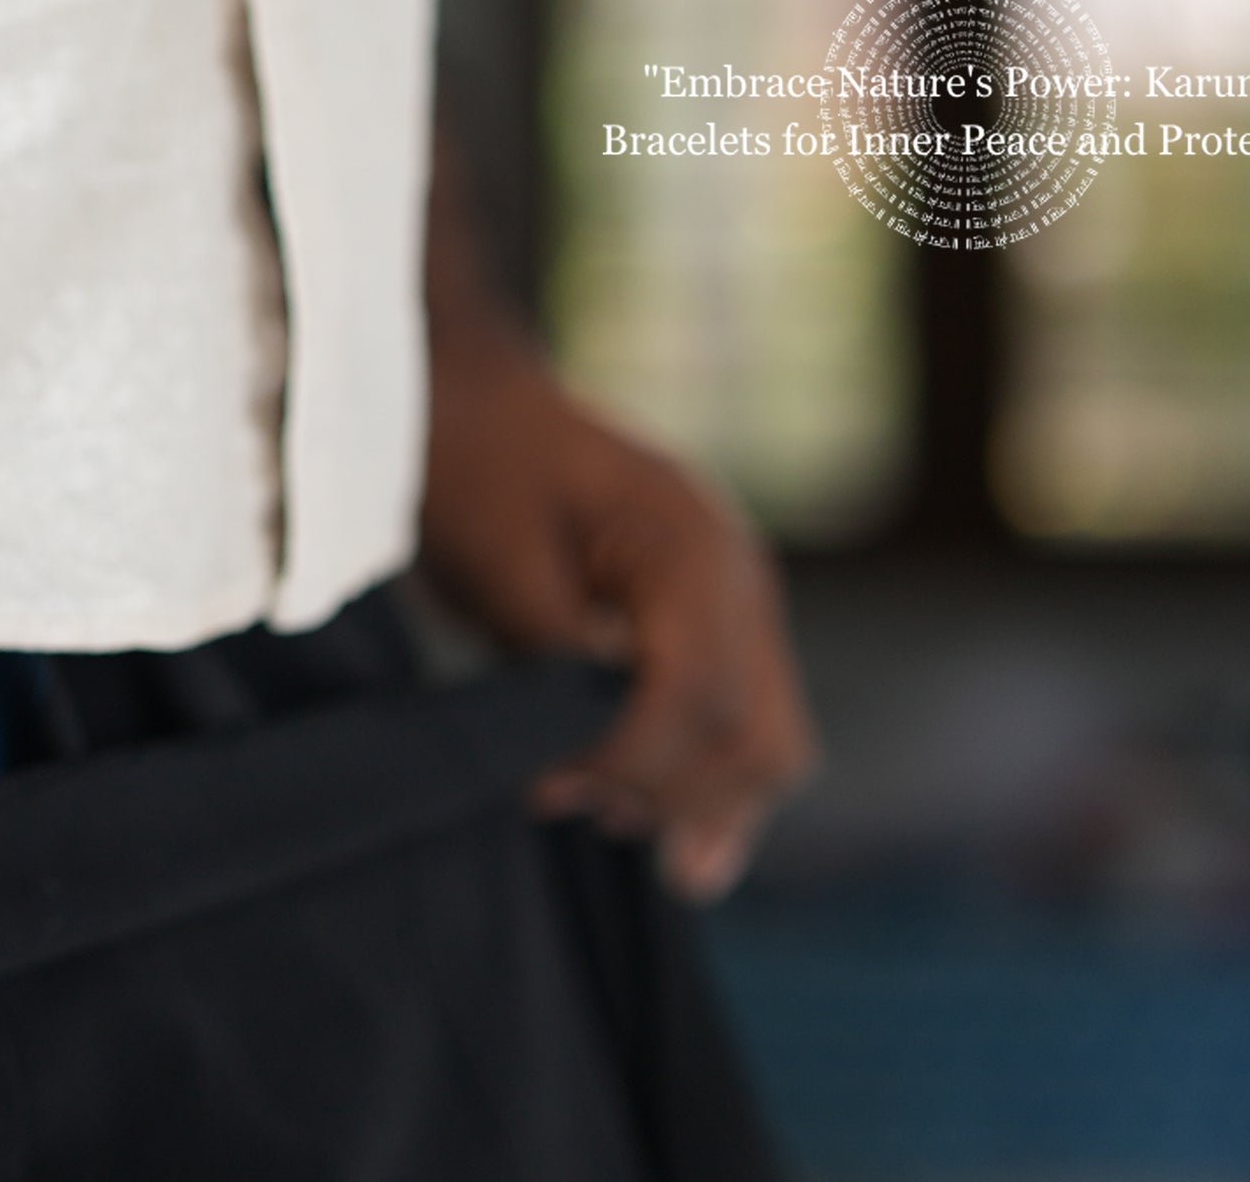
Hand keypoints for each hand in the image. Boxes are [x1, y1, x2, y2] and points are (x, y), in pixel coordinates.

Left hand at [415, 350, 817, 899]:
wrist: (479, 408)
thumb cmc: (477, 471)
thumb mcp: (499, 562)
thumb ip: (559, 653)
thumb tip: (593, 745)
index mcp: (692, 544)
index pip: (702, 694)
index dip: (633, 761)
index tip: (552, 786)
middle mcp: (740, 573)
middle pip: (756, 733)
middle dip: (669, 793)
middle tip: (571, 802)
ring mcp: (742, 600)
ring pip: (772, 742)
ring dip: (702, 802)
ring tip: (610, 817)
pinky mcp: (721, 625)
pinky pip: (751, 723)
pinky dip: (717, 784)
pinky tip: (678, 842)